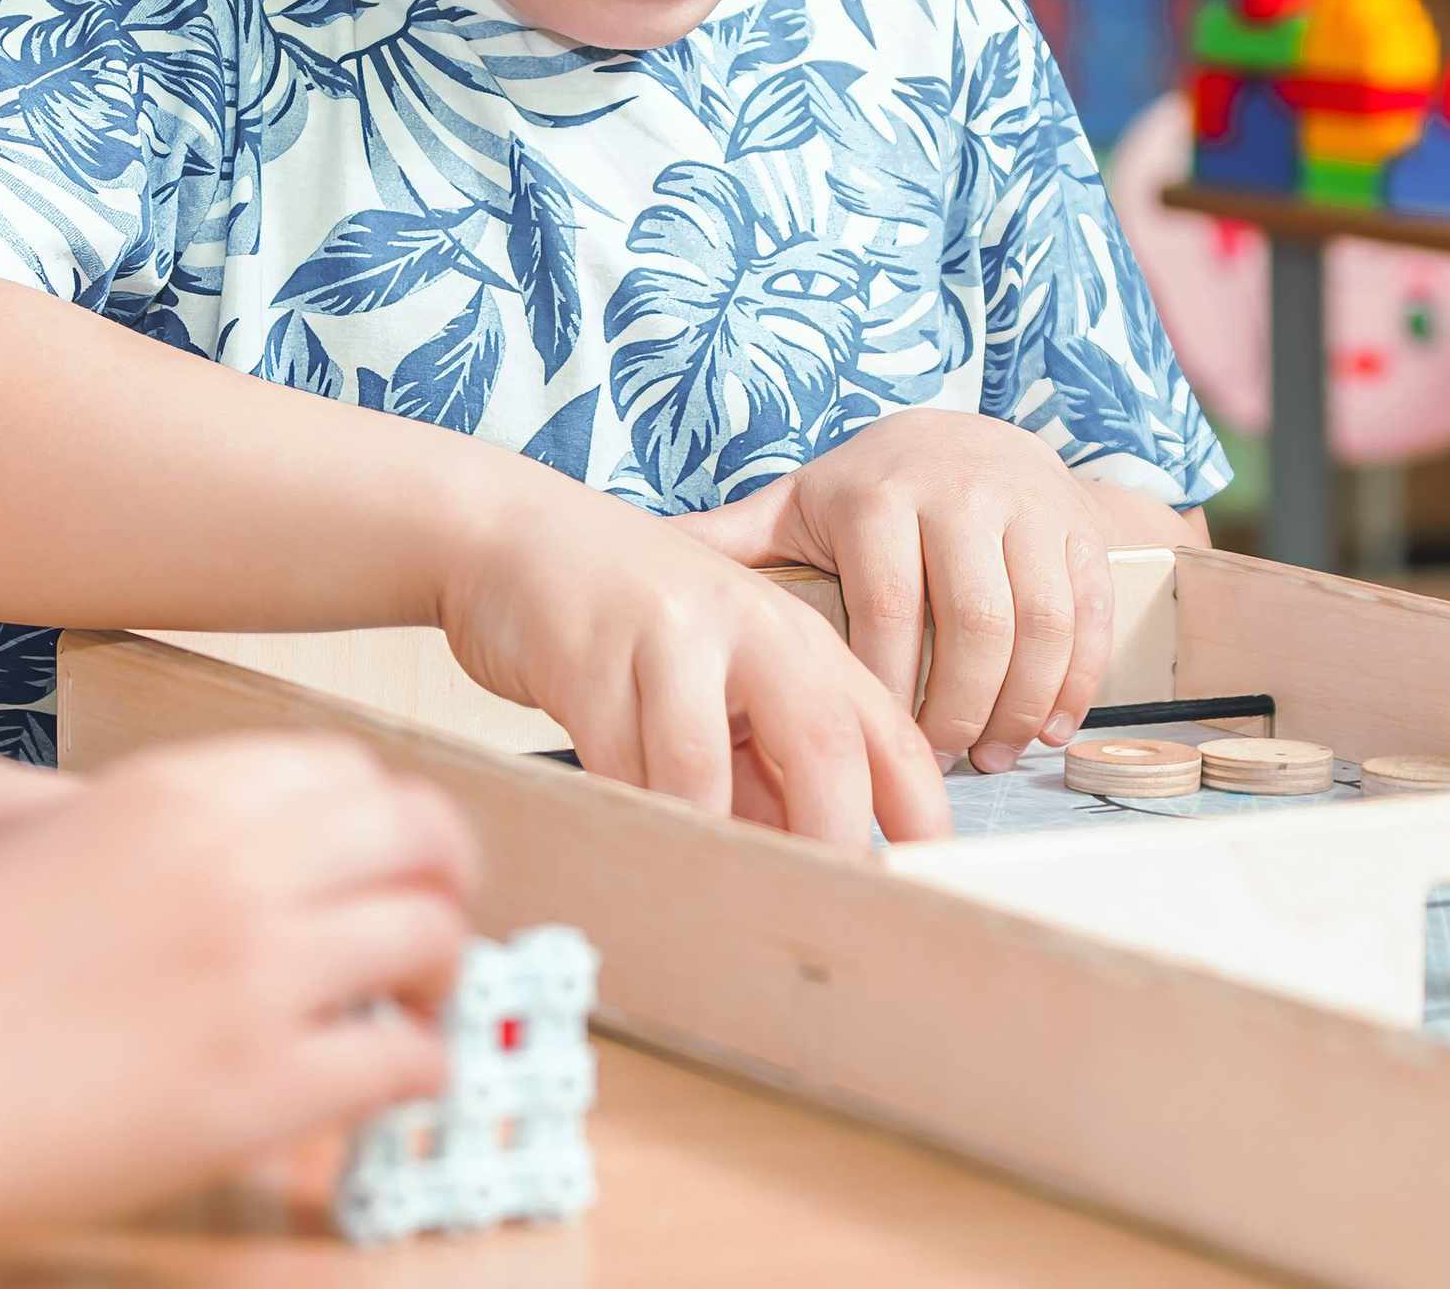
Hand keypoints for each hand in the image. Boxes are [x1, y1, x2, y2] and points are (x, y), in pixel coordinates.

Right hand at [0, 735, 473, 1238]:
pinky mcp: (258, 1087)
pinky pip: (401, 1057)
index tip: (379, 857)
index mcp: (180, 792)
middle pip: (418, 833)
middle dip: (444, 874)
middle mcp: (234, 864)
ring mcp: (254, 974)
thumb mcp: (49, 838)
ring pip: (430, 936)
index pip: (348, 770)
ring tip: (411, 1002)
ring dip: (438, 969)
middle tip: (432, 919)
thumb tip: (253, 847)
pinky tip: (386, 1076)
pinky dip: (414, 1064)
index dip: (379, 818)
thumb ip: (162, 827)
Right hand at [437, 480, 951, 847]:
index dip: (919, 812)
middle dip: (827, 842)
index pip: (885, 731)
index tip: (930, 886)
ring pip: (702, 769)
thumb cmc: (632, 619)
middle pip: (820, 744)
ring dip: (704, 839)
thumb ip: (765, 766)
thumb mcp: (722, 677)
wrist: (519, 534)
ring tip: (704, 890)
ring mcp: (667, 634)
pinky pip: (616, 765)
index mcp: (796, 636)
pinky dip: (629, 814)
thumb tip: (814, 873)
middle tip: (819, 915)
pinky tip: (628, 833)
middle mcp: (746, 625)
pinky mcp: (587, 656)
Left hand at [684, 410, 1176, 772]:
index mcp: (878, 497)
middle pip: (972, 626)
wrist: (974, 441)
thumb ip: (729, 541)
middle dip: (957, 710)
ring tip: (991, 752)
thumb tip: (640, 554)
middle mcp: (958, 494)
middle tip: (940, 764)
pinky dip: (1075, 682)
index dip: (884, 689)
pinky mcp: (1079, 528)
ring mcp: (1027, 509)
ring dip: (1018, 705)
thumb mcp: (796, 508)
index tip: (870, 741)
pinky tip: (1044, 726)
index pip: (887, 609)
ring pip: (1037, 626)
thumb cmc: (870, 495)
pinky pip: (1088, 617)